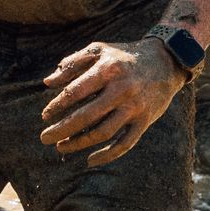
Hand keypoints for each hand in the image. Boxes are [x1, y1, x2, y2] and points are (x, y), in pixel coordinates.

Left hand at [40, 38, 185, 165]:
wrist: (165, 62)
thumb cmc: (123, 56)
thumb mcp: (98, 50)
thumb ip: (72, 64)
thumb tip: (48, 82)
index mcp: (107, 70)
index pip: (76, 92)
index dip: (57, 106)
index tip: (44, 116)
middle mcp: (122, 90)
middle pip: (87, 116)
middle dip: (62, 129)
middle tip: (44, 138)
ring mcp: (135, 108)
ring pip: (104, 132)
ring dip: (79, 143)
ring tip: (60, 148)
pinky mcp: (145, 121)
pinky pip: (126, 144)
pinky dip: (108, 155)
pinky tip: (89, 160)